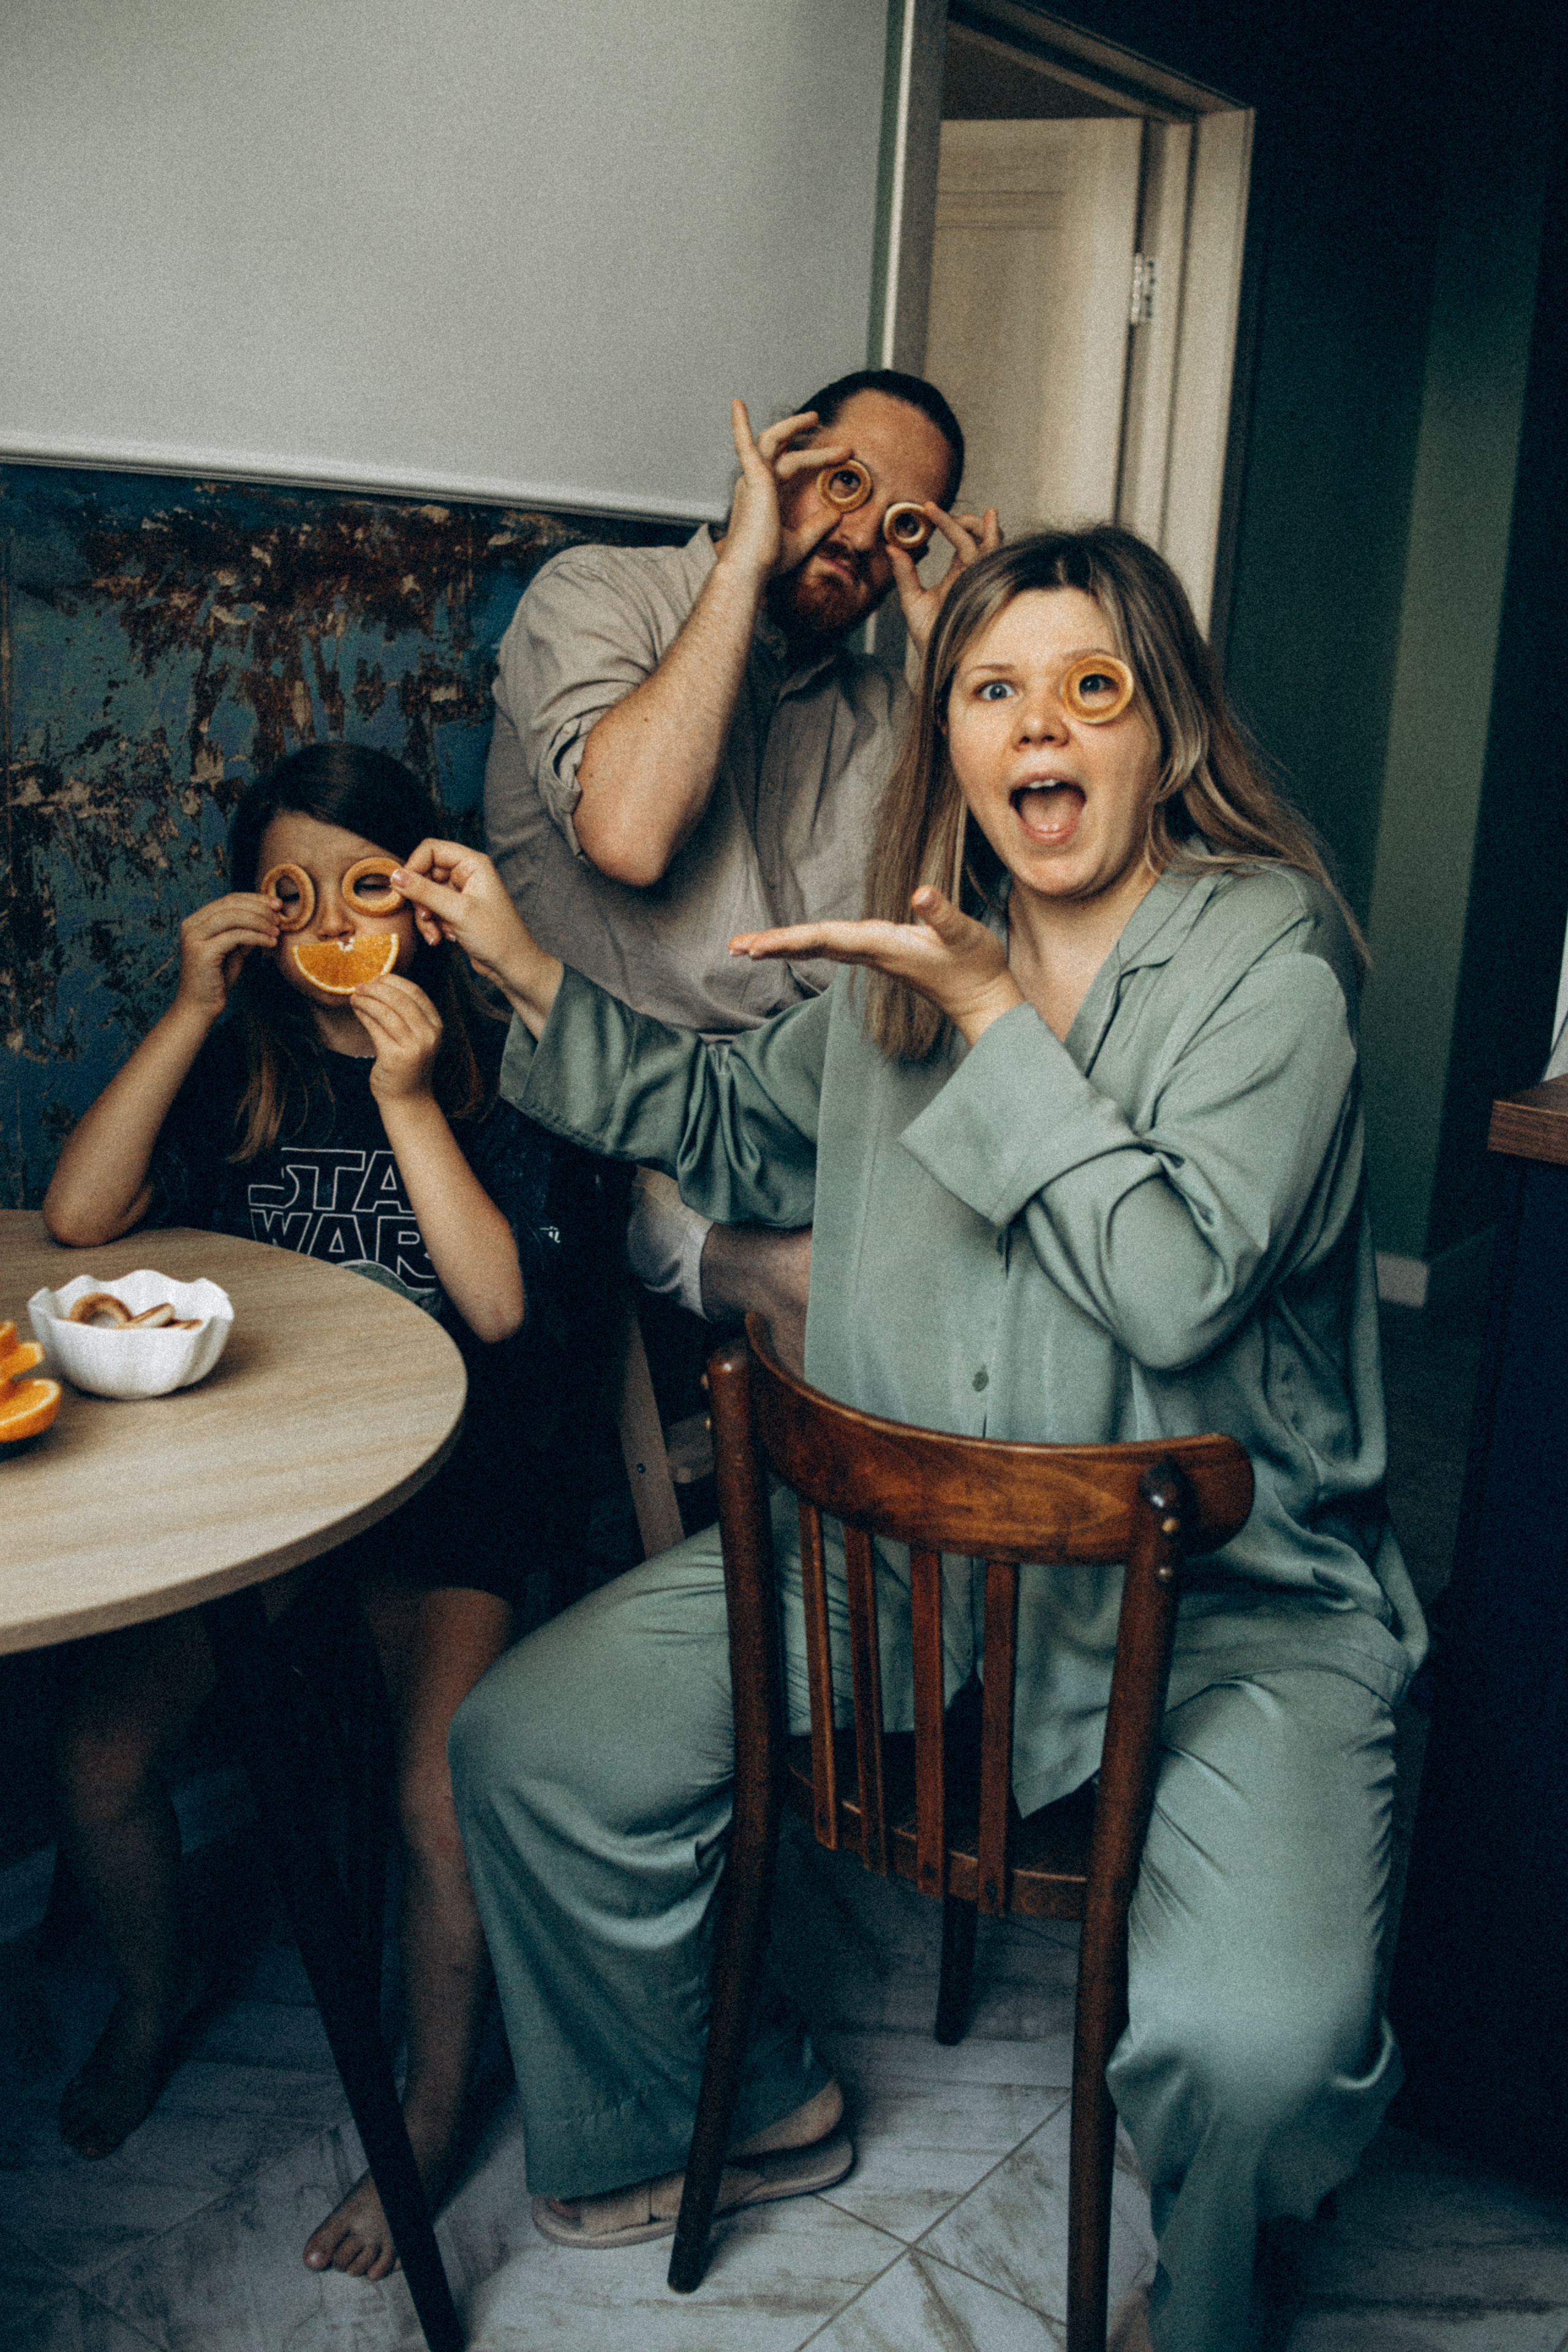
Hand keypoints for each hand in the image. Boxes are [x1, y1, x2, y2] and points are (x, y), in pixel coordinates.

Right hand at [172, 892, 280, 1022]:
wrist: (199, 1007)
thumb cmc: (217, 980)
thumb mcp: (234, 951)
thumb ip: (245, 933)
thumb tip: (268, 918)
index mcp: (197, 921)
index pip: (229, 899)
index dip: (254, 899)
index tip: (276, 904)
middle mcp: (191, 925)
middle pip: (230, 904)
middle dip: (259, 907)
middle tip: (279, 916)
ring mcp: (194, 937)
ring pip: (233, 917)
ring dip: (260, 921)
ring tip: (277, 930)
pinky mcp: (202, 952)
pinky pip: (235, 936)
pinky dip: (256, 936)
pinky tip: (270, 942)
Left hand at [351, 973, 442, 1102]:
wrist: (407, 1098)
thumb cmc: (408, 1065)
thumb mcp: (416, 1036)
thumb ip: (406, 1014)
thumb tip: (379, 985)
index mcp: (437, 1026)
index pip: (416, 993)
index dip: (394, 981)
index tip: (377, 978)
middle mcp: (429, 1035)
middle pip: (400, 1000)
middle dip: (377, 989)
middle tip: (361, 986)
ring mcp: (414, 1047)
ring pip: (386, 1012)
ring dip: (367, 1000)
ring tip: (355, 996)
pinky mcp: (395, 1057)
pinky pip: (375, 1028)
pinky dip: (363, 1015)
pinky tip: (357, 1010)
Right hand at [393, 839, 563, 1033]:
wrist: (512, 966)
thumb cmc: (497, 936)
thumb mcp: (458, 911)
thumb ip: (425, 891)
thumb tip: (396, 876)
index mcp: (473, 864)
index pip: (431, 849)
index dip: (414, 866)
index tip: (403, 888)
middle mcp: (466, 874)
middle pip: (424, 873)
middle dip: (420, 898)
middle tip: (424, 916)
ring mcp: (460, 893)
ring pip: (425, 895)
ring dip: (425, 916)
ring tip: (435, 934)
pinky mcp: (456, 911)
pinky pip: (432, 910)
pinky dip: (432, 924)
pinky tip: (444, 938)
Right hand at [719, 402, 851, 585]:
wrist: (750, 570)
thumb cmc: (766, 561)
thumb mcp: (800, 541)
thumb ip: (817, 526)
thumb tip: (836, 514)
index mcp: (765, 495)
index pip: (790, 466)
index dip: (814, 458)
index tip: (841, 457)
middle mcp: (756, 483)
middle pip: (783, 449)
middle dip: (804, 436)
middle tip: (826, 426)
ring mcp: (753, 479)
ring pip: (774, 441)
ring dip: (792, 426)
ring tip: (814, 417)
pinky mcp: (753, 479)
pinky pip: (745, 445)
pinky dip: (740, 426)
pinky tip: (738, 406)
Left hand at [731, 887, 1023, 1046]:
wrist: (984, 1000)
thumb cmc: (976, 966)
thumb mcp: (964, 934)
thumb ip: (942, 915)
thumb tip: (920, 892)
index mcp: (883, 945)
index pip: (825, 938)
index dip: (788, 940)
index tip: (753, 946)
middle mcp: (872, 952)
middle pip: (811, 946)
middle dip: (772, 945)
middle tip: (732, 947)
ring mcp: (874, 956)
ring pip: (818, 948)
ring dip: (783, 946)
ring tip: (747, 947)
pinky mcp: (882, 956)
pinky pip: (832, 948)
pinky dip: (806, 945)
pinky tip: (791, 945)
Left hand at [887, 505, 1003, 656]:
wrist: (940, 661)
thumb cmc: (931, 637)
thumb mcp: (912, 601)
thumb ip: (904, 574)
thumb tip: (891, 546)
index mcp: (958, 574)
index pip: (960, 541)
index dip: (949, 522)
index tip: (928, 507)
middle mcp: (974, 574)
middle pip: (980, 537)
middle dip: (967, 520)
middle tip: (942, 512)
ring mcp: (983, 579)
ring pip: (990, 543)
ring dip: (977, 525)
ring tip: (962, 515)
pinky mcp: (989, 585)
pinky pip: (992, 558)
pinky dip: (991, 539)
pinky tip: (989, 522)